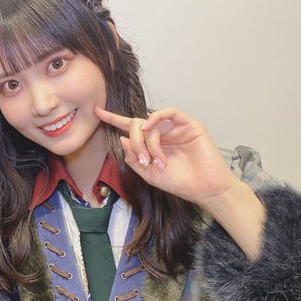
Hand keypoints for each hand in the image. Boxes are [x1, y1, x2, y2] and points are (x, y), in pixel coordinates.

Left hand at [95, 107, 237, 207]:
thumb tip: (122, 138)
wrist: (204, 189)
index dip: (113, 119)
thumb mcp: (148, 174)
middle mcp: (162, 133)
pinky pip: (169, 112)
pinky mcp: (189, 124)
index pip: (129, 128)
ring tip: (156, 160)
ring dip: (149, 142)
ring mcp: (175, 128)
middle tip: (143, 160)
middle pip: (137, 125)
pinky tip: (149, 128)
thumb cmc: (180, 183)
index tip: (96, 112)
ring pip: (151, 123)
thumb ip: (133, 158)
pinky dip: (156, 118)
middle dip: (135, 142)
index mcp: (151, 144)